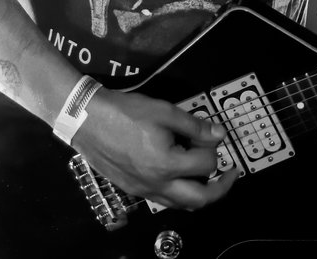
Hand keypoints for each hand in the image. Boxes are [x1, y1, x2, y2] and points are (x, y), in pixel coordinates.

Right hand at [70, 88, 237, 209]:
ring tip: (208, 177)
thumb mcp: (164, 111)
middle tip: (230, 173)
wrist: (85, 119)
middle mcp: (157, 184)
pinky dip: (180, 194)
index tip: (213, 134)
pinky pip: (164, 200)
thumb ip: (195, 127)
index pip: (206, 164)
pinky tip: (180, 177)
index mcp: (166, 165)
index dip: (214, 148)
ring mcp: (144, 191)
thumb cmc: (126, 112)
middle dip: (221, 188)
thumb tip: (221, 134)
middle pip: (200, 200)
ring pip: (181, 205)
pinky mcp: (133, 190)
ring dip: (200, 194)